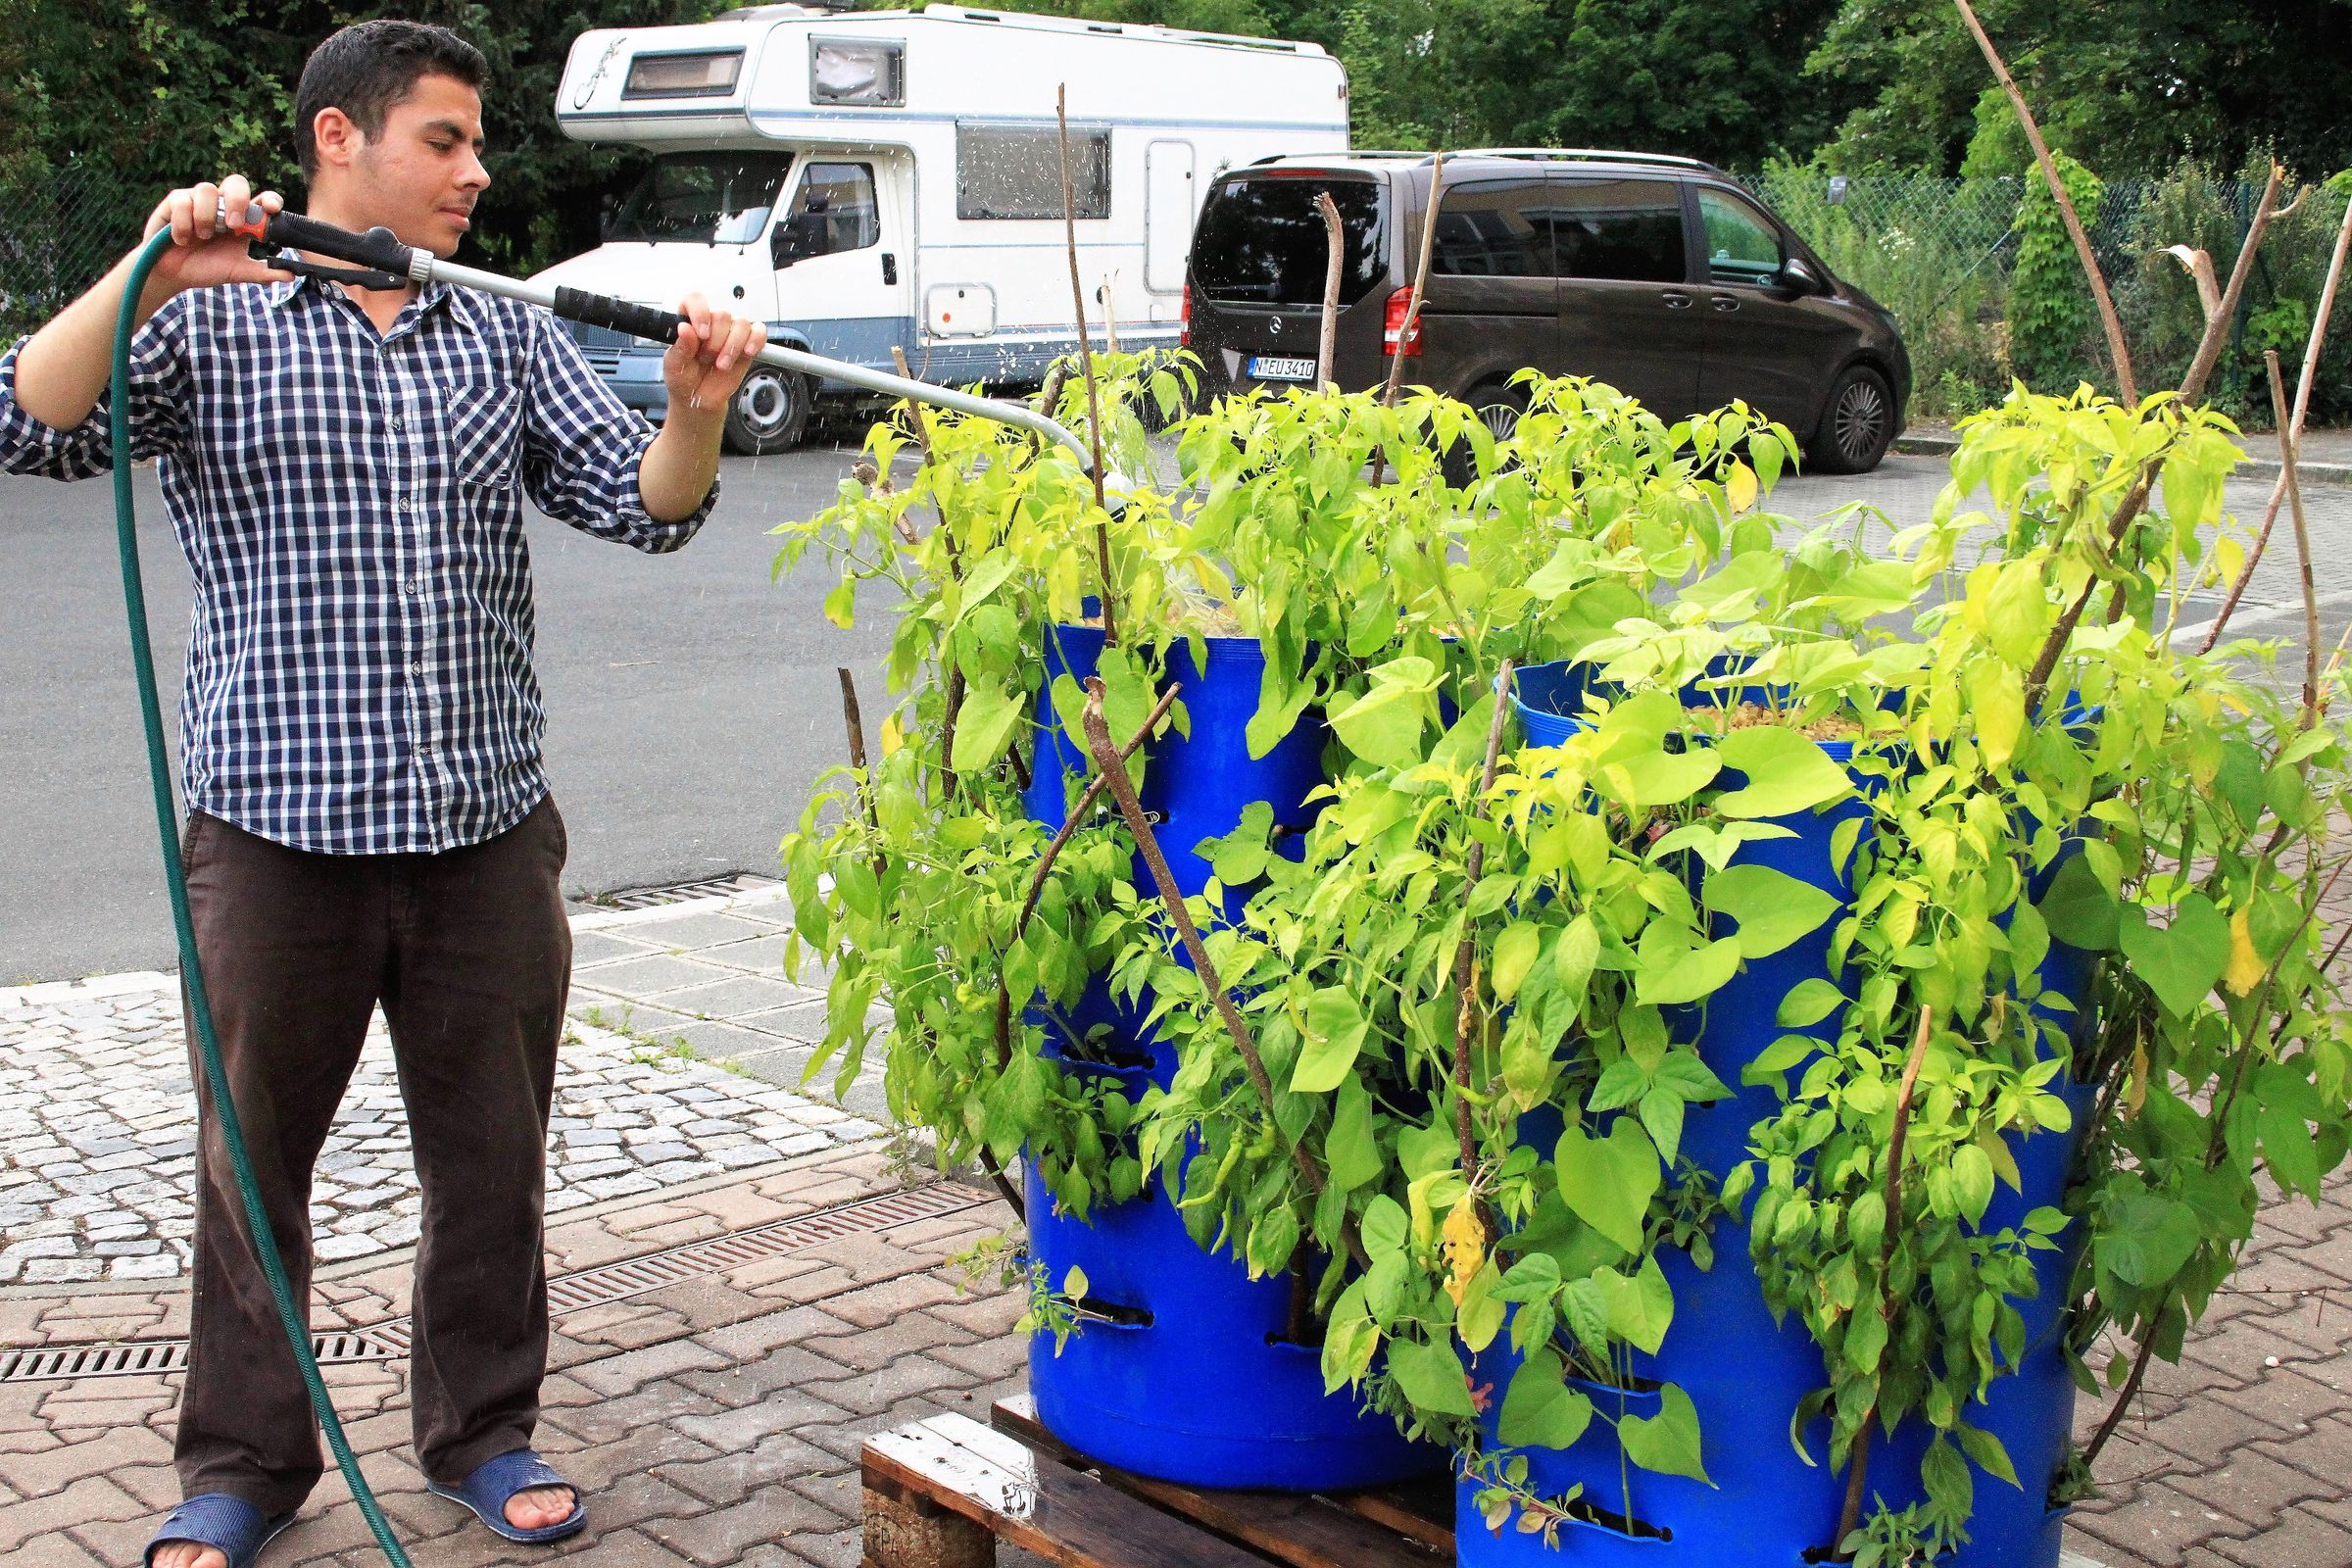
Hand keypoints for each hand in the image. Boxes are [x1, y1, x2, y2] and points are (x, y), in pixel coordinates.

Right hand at [137, 176, 290, 295]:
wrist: (171, 274)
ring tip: (202, 237)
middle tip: (233, 226)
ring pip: (207, 190)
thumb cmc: (205, 268)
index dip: (269, 200)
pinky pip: (182, 200)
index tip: (271, 208)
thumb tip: (290, 276)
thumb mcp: (237, 272)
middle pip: (236, 182)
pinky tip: (182, 238)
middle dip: (237, 201)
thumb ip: (262, 273)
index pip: (260, 200)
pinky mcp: (175, 201)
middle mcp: (222, 205)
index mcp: (242, 219)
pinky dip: (183, 223)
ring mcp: (198, 200)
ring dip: (206, 217)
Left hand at [661, 293, 766, 418]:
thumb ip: (680, 347)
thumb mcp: (674, 366)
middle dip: (715, 342)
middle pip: (722, 315)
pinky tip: (747, 352)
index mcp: (689, 321)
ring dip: (732, 347)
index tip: (701, 333)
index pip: (695, 300)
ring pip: (741, 324)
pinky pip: (759, 331)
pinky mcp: (747, 344)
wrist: (698, 400)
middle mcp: (711, 324)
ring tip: (722, 365)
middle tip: (706, 359)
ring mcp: (730, 333)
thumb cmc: (684, 379)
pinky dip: (756, 340)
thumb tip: (685, 328)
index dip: (700, 312)